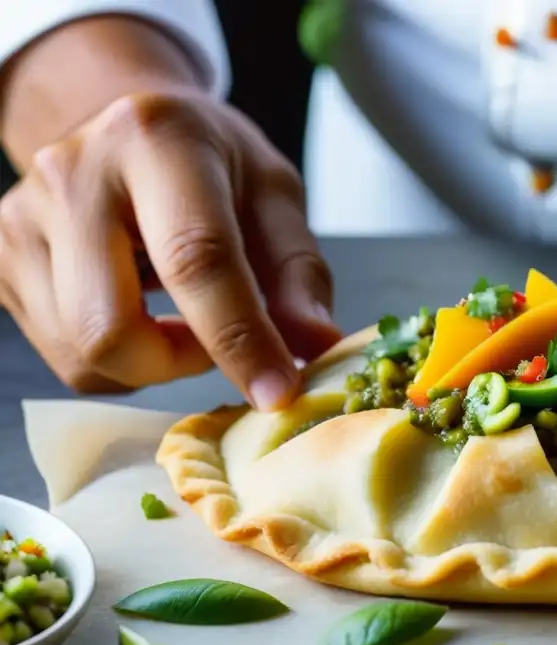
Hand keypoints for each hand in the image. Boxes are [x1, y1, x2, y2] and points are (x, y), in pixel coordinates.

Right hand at [0, 90, 340, 409]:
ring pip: (82, 355)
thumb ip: (298, 273)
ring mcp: (21, 218)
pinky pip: (64, 356)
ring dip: (150, 364)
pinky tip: (139, 312)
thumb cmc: (211, 162)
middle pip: (111, 328)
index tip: (279, 393)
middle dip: (180, 364)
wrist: (128, 128)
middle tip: (219, 340)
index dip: (240, 338)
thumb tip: (316, 348)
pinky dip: (118, 360)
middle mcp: (72, 173)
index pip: (195, 259)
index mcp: (156, 140)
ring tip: (179, 318)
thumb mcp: (274, 195)